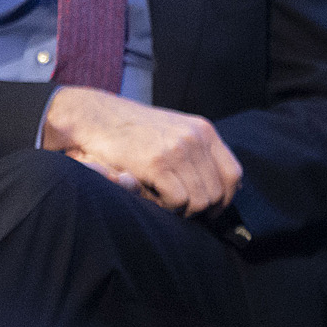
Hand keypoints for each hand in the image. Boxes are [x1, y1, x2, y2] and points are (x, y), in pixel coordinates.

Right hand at [42, 86, 241, 215]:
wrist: (93, 116)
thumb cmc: (131, 130)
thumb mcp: (174, 131)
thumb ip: (198, 153)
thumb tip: (225, 187)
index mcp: (203, 130)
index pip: (233, 173)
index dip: (226, 198)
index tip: (212, 210)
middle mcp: (195, 138)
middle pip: (218, 192)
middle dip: (201, 209)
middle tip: (182, 210)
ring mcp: (178, 150)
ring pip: (200, 200)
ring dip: (182, 209)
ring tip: (163, 200)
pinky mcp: (157, 163)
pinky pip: (178, 201)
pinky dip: (166, 206)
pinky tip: (152, 196)